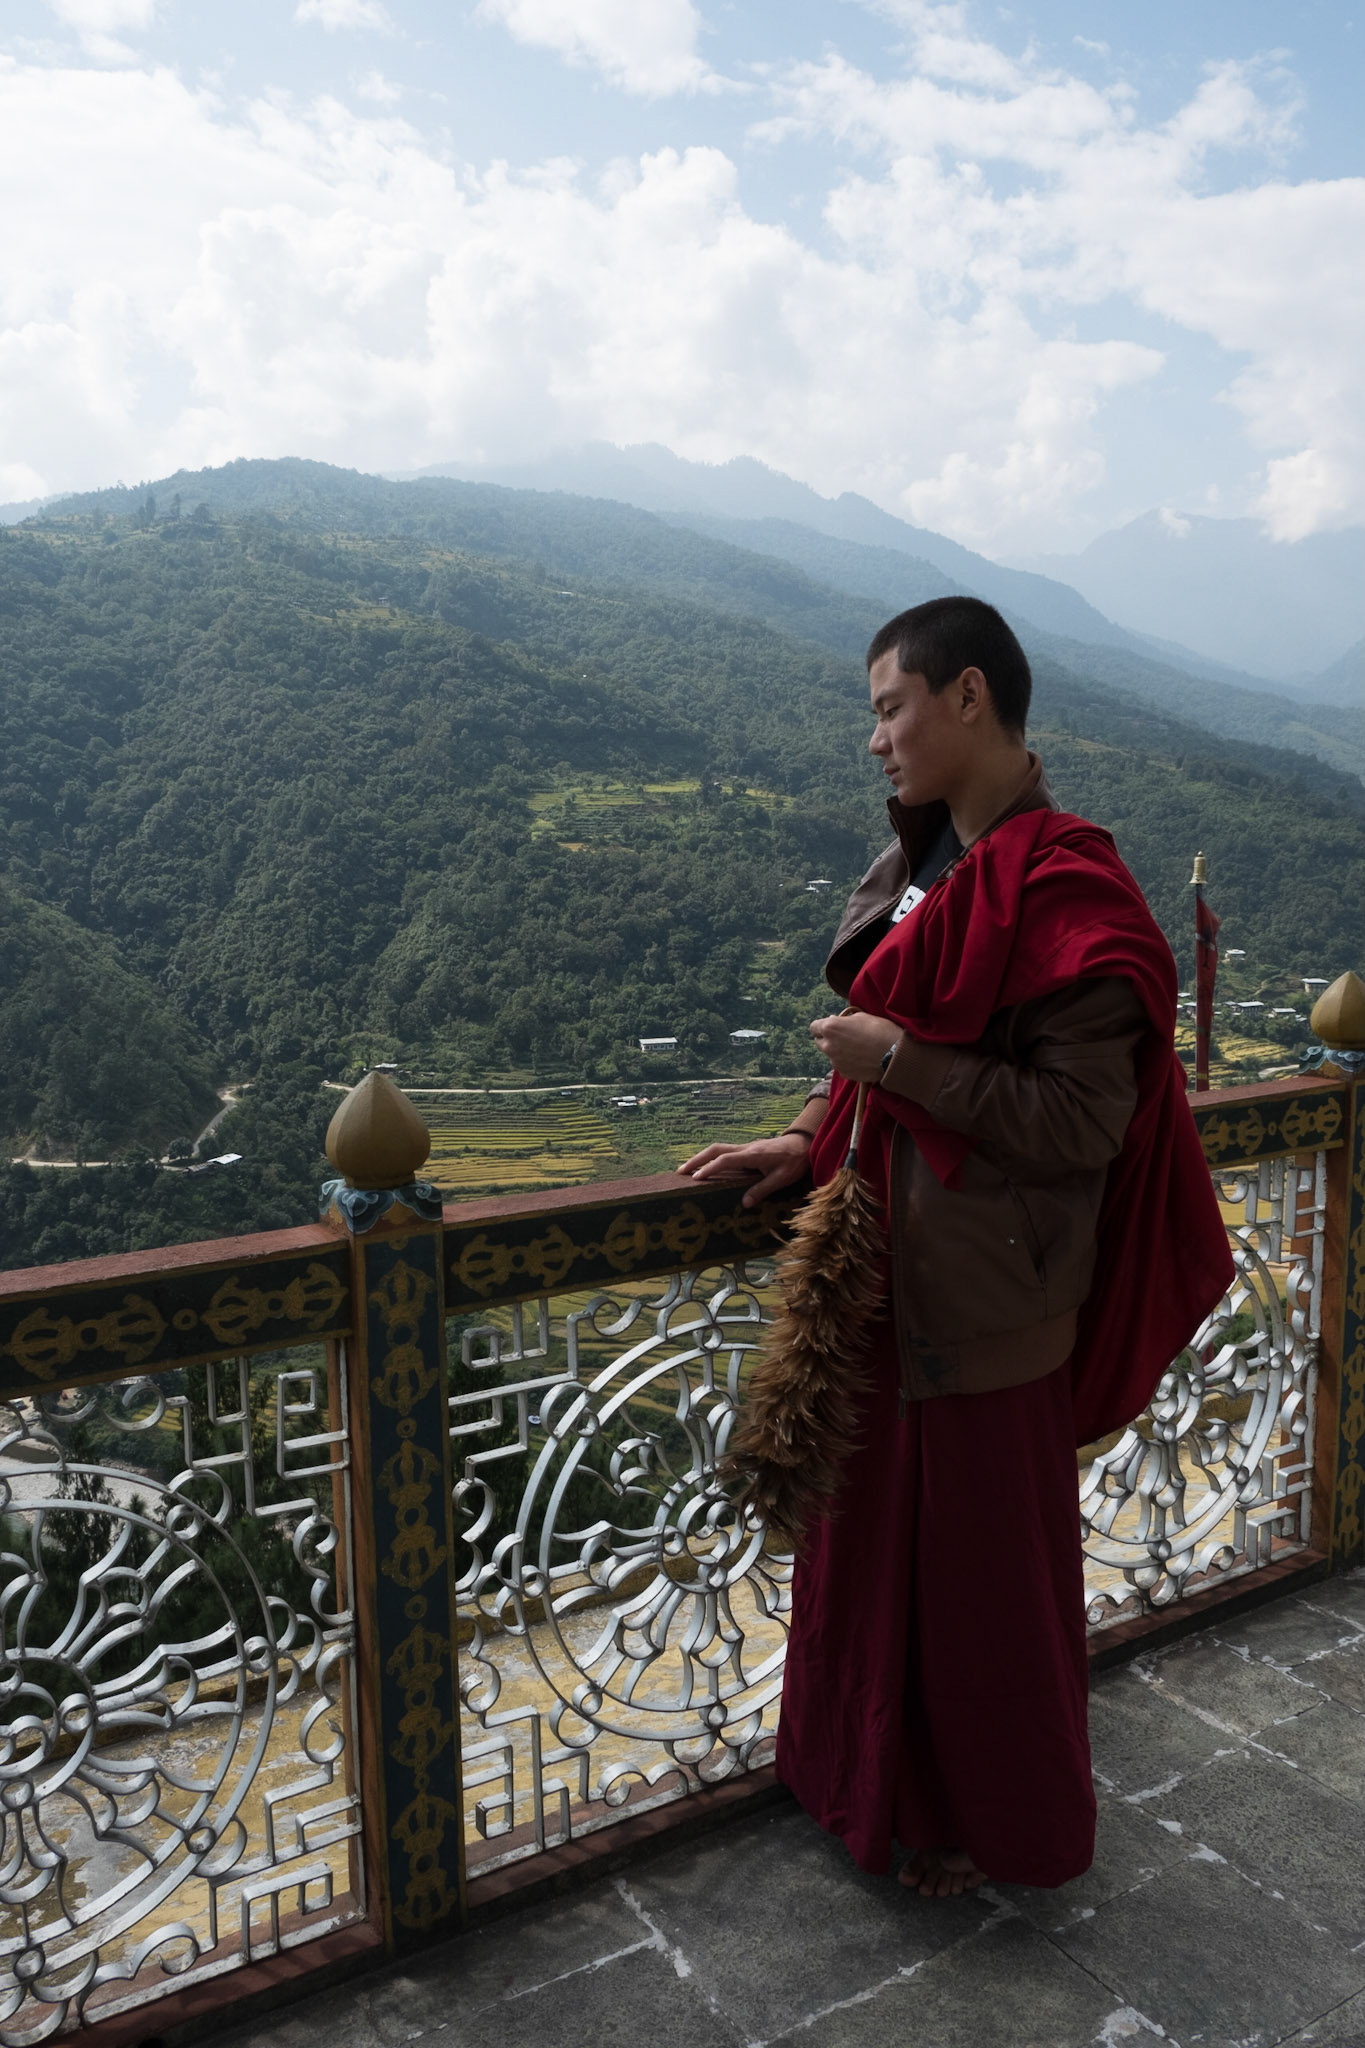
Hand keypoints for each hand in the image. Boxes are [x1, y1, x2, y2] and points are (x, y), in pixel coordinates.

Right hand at [677, 1134, 812, 1209]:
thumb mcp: (781, 1179)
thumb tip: (744, 1204)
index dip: (710, 1168)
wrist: (803, 1144)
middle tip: (680, 1172)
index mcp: (753, 1155)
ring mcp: (746, 1147)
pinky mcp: (747, 1150)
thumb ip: (762, 1190)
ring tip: (687, 1170)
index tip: (696, 1178)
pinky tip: (706, 1167)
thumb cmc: (794, 1162)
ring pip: (718, 1148)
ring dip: (701, 1157)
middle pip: (715, 1149)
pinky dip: (711, 1158)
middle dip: (697, 1159)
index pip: (726, 1160)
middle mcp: (746, 1148)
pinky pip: (725, 1151)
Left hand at [809, 1008, 899, 1082]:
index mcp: (831, 1028)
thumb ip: (845, 1020)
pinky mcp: (844, 1073)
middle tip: (843, 1038)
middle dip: (828, 1039)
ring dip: (839, 1052)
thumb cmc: (880, 1031)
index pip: (814, 1027)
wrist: (894, 1055)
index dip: (822, 1026)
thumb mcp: (862, 1017)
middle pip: (819, 1042)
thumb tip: (839, 1022)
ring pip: (831, 1055)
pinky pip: (841, 1066)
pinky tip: (861, 1059)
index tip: (830, 1027)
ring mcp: (835, 1062)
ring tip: (857, 1049)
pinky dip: (847, 1063)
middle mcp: (829, 1046)